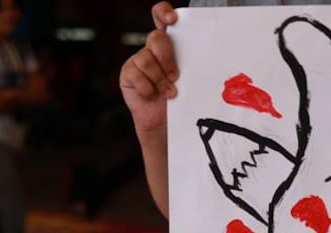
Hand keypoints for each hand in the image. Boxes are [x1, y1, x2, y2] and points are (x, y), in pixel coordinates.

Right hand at [120, 2, 178, 133]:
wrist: (164, 122)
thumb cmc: (179, 99)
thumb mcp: (188, 79)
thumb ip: (188, 63)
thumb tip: (202, 55)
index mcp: (169, 43)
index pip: (162, 17)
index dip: (164, 12)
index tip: (173, 19)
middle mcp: (152, 49)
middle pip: (156, 38)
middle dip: (167, 58)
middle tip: (175, 76)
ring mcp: (138, 60)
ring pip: (146, 58)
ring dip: (159, 79)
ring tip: (167, 92)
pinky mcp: (128, 73)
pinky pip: (136, 74)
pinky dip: (148, 88)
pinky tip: (152, 95)